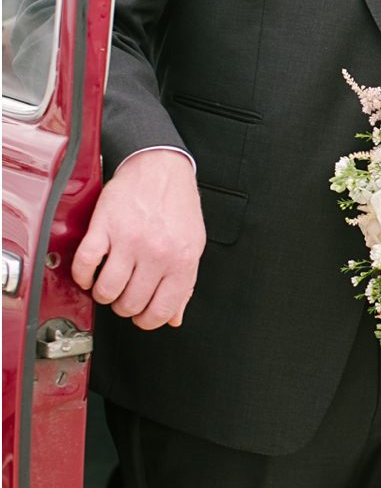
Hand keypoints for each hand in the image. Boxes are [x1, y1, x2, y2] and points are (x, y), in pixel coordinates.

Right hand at [71, 151, 205, 329]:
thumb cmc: (177, 205)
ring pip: (106, 291)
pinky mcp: (104, 227)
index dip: (147, 320)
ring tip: (107, 283)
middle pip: (129, 304)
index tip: (140, 316)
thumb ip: (184, 284)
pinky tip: (89, 273)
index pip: (161, 311)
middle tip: (123, 295)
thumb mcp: (192, 246)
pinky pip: (84, 265)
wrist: (161, 168)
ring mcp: (130, 240)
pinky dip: (82, 275)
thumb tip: (174, 316)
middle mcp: (157, 253)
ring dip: (102, 293)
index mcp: (182, 261)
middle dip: (123, 306)